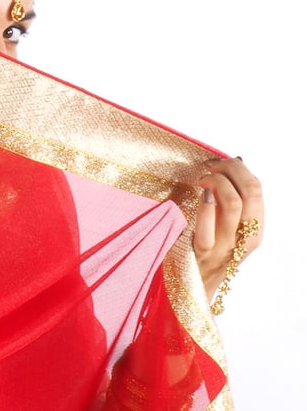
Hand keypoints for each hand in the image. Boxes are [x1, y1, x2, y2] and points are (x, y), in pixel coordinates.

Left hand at [194, 157, 263, 300]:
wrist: (193, 288)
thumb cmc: (206, 251)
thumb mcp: (226, 228)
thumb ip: (231, 201)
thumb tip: (237, 162)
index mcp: (255, 230)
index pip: (257, 189)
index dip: (238, 169)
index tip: (220, 162)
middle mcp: (246, 238)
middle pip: (250, 190)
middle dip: (230, 169)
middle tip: (210, 166)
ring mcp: (225, 246)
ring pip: (233, 202)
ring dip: (215, 181)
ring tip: (201, 179)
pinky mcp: (202, 251)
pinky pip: (207, 224)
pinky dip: (205, 203)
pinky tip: (199, 193)